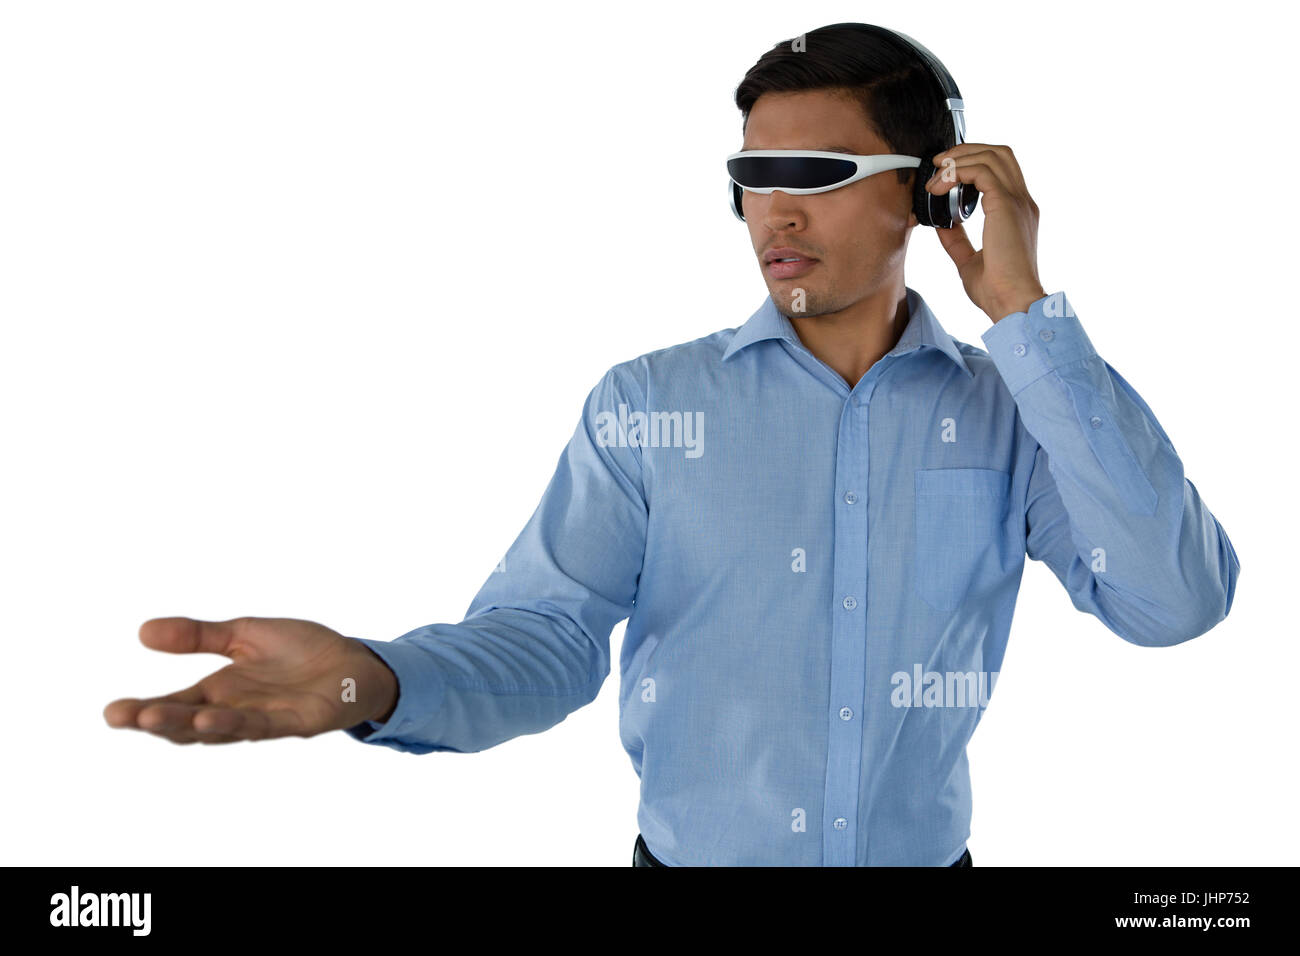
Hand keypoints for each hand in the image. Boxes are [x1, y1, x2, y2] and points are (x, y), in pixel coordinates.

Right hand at [103, 616, 396, 743]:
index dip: (144, 710)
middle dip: (156, 720)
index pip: (175, 704)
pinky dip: (236, 723)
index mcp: (221, 691)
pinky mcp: (297, 722)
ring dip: (189, 724)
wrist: (354, 660)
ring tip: (156, 718)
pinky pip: (262, 725)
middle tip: (123, 716)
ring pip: (221, 728)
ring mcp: (266, 719)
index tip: (111, 713)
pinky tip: (210, 719)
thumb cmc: (301, 650)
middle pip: (189, 722)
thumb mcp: (244, 634)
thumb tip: (143, 630)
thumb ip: (199, 635)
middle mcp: (237, 710)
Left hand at [925, 143, 1046, 321]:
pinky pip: (982, 171)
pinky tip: (940, 188)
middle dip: (965, 151)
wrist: (1012, 303)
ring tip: (934, 178)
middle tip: (937, 164)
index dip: (973, 162)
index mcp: (1017, 212)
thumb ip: (957, 240)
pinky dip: (958, 172)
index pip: (1001, 169)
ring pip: (991, 155)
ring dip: (957, 160)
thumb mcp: (969, 260)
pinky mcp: (1005, 206)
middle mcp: (1021, 201)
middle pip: (999, 152)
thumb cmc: (996, 290)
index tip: (945, 173)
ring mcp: (1017, 201)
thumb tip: (942, 225)